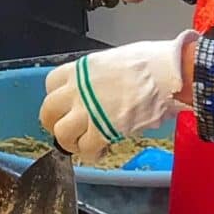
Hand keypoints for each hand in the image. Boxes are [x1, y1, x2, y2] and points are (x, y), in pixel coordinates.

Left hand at [41, 39, 189, 162]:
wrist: (165, 74)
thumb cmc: (150, 62)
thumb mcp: (115, 60)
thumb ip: (102, 77)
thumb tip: (107, 88)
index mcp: (80, 70)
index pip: (51, 83)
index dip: (57, 96)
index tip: (65, 104)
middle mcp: (77, 90)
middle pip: (48, 110)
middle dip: (53, 123)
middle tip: (65, 130)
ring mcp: (87, 111)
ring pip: (61, 133)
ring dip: (70, 142)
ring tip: (82, 144)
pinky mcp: (102, 130)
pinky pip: (86, 148)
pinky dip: (91, 153)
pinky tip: (100, 151)